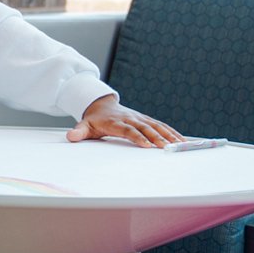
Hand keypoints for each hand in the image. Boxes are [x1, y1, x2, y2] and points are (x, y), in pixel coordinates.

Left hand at [67, 95, 181, 147]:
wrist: (101, 105)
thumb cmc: (94, 119)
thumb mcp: (84, 125)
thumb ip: (79, 131)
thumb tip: (71, 136)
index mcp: (116, 122)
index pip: (128, 129)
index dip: (137, 136)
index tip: (146, 145)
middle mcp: (130, 118)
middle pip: (146, 128)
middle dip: (158, 138)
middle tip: (168, 148)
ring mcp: (140, 118)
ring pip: (156, 126)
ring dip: (169, 135)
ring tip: (181, 145)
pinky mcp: (146, 120)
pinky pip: (161, 125)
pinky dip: (172, 132)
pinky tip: (182, 140)